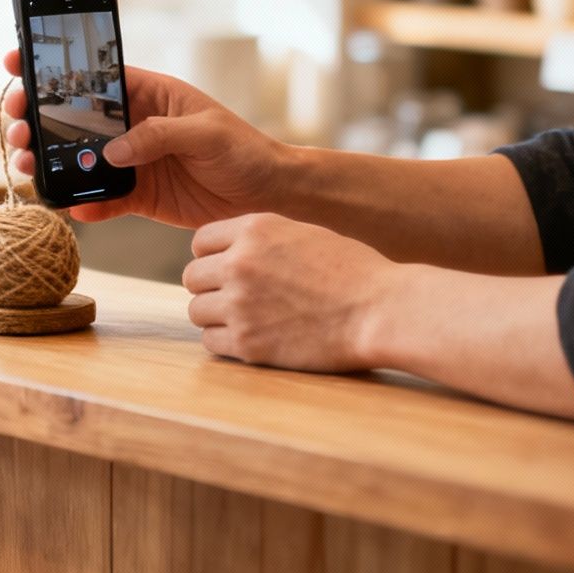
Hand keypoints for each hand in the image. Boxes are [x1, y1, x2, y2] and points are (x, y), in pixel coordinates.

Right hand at [0, 49, 290, 226]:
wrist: (268, 194)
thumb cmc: (245, 149)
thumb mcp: (206, 133)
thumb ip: (159, 135)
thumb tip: (113, 150)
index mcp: (149, 95)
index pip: (93, 76)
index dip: (53, 69)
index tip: (17, 63)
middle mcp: (134, 125)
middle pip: (74, 118)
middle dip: (38, 121)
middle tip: (17, 131)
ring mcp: (133, 161)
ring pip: (80, 159)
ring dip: (51, 163)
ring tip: (31, 168)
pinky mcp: (139, 196)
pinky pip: (103, 200)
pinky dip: (85, 205)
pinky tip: (72, 207)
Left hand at [181, 213, 405, 372]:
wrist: (380, 311)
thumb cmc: (352, 272)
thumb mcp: (303, 234)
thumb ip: (261, 240)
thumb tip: (228, 252)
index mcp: (254, 229)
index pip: (200, 242)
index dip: (213, 257)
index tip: (229, 270)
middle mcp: (239, 263)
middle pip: (193, 278)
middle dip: (211, 288)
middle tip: (238, 298)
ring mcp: (240, 304)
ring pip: (197, 311)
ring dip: (216, 316)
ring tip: (248, 319)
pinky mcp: (247, 343)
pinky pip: (211, 342)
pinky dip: (226, 342)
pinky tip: (254, 338)